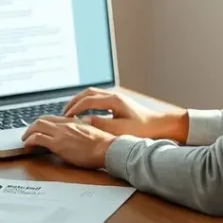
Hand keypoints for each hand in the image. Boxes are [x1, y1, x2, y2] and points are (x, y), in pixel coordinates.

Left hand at [22, 116, 115, 168]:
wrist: (107, 149)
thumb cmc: (103, 144)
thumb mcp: (90, 133)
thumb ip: (80, 131)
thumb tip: (76, 135)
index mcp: (73, 122)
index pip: (52, 118)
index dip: (43, 123)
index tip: (39, 130)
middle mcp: (65, 125)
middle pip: (42, 120)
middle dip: (32, 127)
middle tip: (28, 135)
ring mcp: (60, 133)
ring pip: (37, 126)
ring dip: (28, 133)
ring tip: (25, 141)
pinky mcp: (58, 144)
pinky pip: (37, 138)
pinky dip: (29, 141)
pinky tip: (28, 146)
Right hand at [63, 87, 187, 141]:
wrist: (158, 126)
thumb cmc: (142, 129)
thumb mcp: (120, 129)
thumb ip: (101, 124)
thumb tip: (84, 120)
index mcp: (114, 100)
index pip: (88, 100)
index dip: (75, 109)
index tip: (66, 118)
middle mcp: (114, 96)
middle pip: (87, 93)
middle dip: (74, 102)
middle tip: (63, 113)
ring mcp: (116, 98)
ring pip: (92, 94)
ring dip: (80, 101)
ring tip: (70, 112)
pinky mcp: (117, 103)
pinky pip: (97, 98)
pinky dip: (87, 103)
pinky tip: (84, 113)